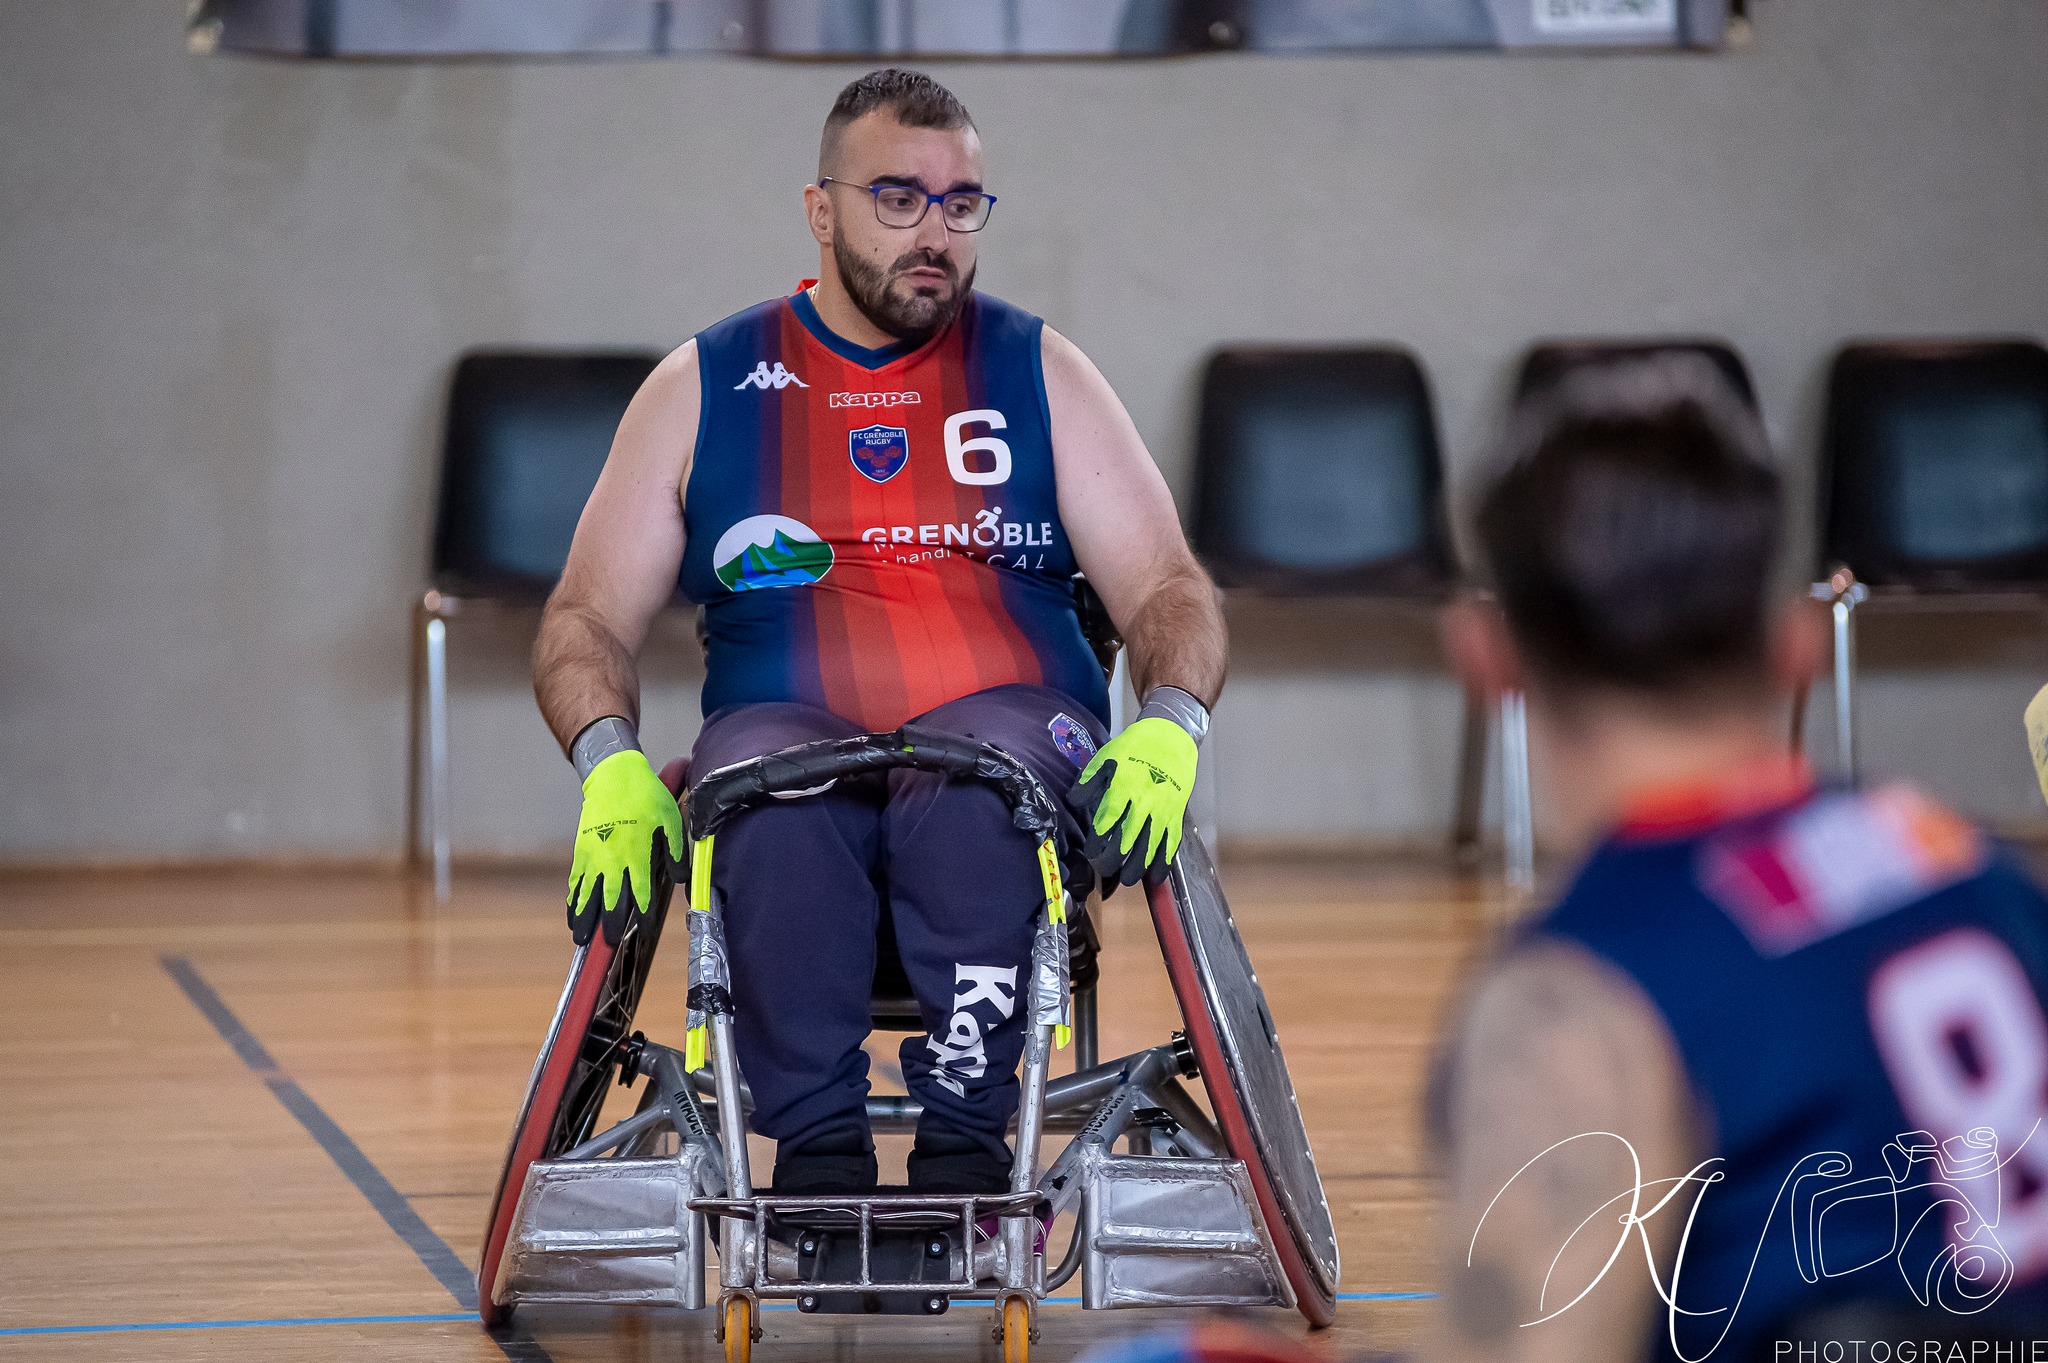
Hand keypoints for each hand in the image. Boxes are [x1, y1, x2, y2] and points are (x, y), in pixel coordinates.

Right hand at [566, 750, 684, 944]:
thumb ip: (675, 851)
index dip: (644, 915)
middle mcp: (613, 859)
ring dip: (585, 918)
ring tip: (582, 940)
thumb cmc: (647, 798)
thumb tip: (681, 879)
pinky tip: (572, 915)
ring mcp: (594, 856)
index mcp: (637, 854)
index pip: (641, 893)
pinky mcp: (581, 850)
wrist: (613, 776)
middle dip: (610, 924)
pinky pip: (575, 881)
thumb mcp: (670, 820)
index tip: (646, 932)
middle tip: (609, 945)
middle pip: (611, 900)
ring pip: (588, 894)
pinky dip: (573, 900)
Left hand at [1063, 716, 1197, 887]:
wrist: (1170, 739)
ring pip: (1149, 846)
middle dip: (1113, 859)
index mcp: (1123, 787)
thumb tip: (1074, 802)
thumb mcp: (1105, 758)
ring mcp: (1163, 810)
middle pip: (1127, 839)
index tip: (1090, 852)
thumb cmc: (1133, 749)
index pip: (1107, 821)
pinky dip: (1164, 862)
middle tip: (1103, 869)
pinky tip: (1155, 877)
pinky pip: (1171, 843)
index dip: (1097, 840)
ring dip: (1137, 867)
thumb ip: (1089, 782)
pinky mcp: (1176, 815)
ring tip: (1126, 879)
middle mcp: (1144, 802)